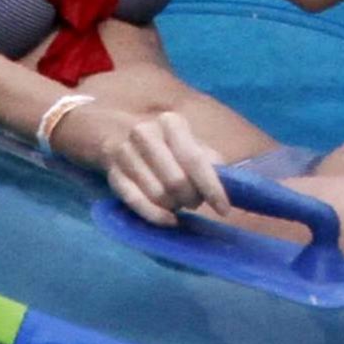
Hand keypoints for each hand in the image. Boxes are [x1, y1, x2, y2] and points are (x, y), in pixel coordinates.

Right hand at [56, 102, 232, 228]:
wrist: (111, 132)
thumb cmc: (161, 141)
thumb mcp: (186, 141)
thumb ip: (208, 159)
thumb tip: (232, 182)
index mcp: (171, 123)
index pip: (195, 160)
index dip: (212, 188)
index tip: (224, 210)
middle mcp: (146, 133)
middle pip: (177, 181)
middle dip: (191, 199)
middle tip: (194, 202)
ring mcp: (125, 153)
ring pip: (158, 194)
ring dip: (173, 207)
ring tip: (178, 203)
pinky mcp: (112, 173)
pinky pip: (136, 202)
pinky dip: (155, 216)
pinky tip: (168, 220)